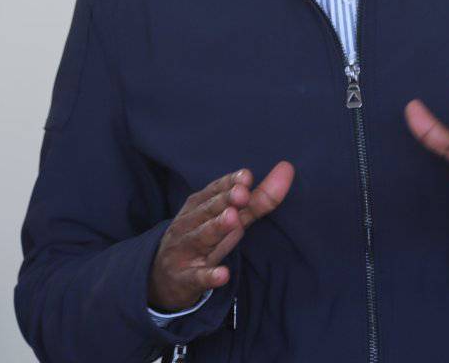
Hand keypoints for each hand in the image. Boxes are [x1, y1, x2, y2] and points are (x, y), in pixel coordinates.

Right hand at [148, 161, 294, 311]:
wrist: (161, 278)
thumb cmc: (202, 239)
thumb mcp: (227, 219)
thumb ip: (257, 199)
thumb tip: (287, 169)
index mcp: (198, 207)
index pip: (213, 191)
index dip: (229, 184)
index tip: (246, 176)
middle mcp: (189, 225)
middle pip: (208, 212)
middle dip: (224, 201)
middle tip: (242, 193)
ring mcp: (185, 252)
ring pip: (201, 238)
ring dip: (216, 229)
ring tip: (233, 220)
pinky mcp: (186, 279)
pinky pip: (198, 278)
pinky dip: (209, 276)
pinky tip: (223, 275)